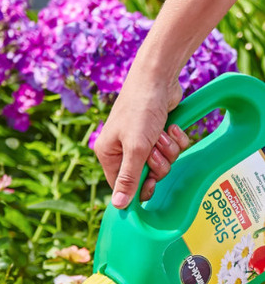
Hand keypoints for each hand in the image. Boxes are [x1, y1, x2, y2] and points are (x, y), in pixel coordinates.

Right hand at [94, 74, 184, 207]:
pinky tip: (171, 127)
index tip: (152, 183)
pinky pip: (172, 149)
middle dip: (158, 164)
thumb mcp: (135, 148)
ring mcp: (141, 141)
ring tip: (162, 133)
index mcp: (108, 154)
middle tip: (156, 150)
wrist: (158, 78)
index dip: (139, 187)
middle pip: (145, 176)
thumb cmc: (140, 110)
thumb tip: (118, 205)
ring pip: (162, 162)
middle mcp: (122, 149)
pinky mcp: (157, 133)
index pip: (122, 185)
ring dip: (168, 150)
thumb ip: (129, 178)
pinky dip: (175, 140)